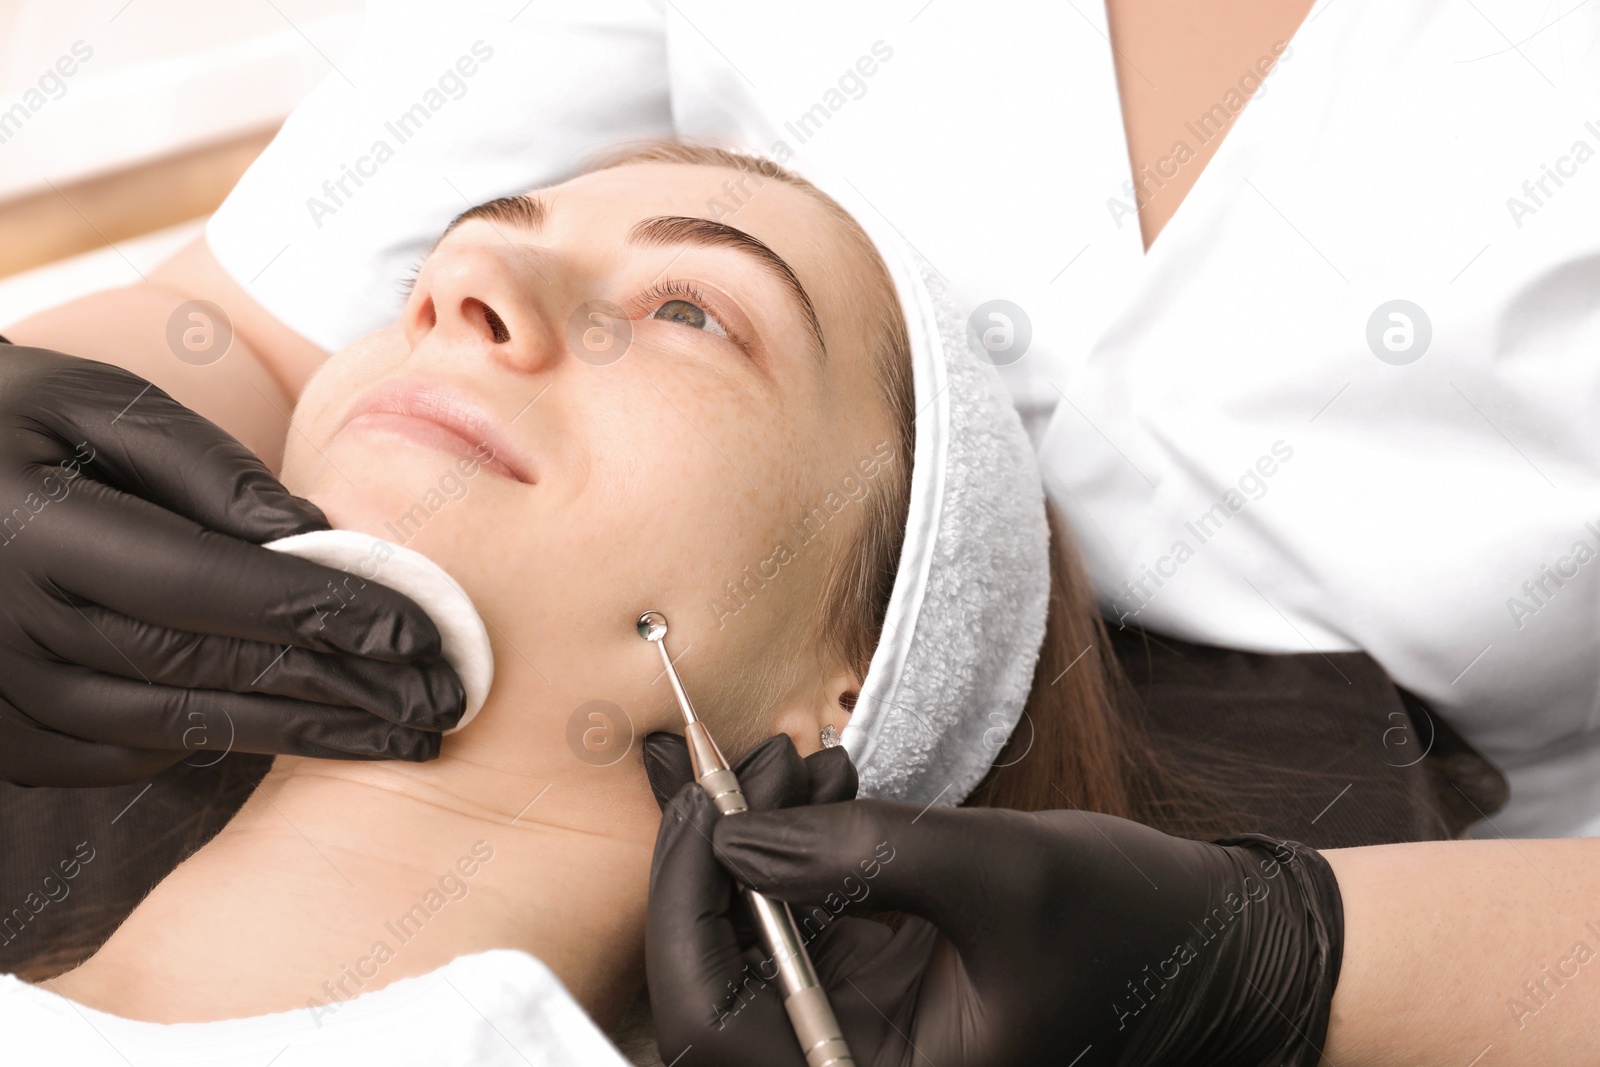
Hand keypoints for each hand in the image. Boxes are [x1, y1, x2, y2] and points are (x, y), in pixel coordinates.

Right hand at [0, 346, 464, 785]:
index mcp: (37, 531)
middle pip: (214, 670)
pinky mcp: (3, 733)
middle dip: (343, 688)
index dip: (327, 613)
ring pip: (182, 725)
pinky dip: (221, 738)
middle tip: (444, 702)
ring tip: (400, 731)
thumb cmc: (4, 418)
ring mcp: (1, 693)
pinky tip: (299, 729)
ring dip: (302, 732)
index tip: (423, 632)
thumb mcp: (90, 403)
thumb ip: (201, 467)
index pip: (215, 586)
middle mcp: (10, 628)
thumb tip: (314, 539)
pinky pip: (130, 750)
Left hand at [645, 735, 1341, 1066]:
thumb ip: (861, 855)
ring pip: (746, 936)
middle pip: (715, 977)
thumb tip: (728, 838)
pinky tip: (821, 779)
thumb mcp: (1000, 875)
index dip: (684, 911)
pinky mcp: (876, 976)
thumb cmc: (1128, 923)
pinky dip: (791, 842)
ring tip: (794, 759)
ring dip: (752, 838)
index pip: (714, 1024)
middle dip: (711, 861)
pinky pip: (792, 913)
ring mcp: (861, 1020)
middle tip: (739, 764)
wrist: (1212, 942)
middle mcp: (854, 1060)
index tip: (703, 806)